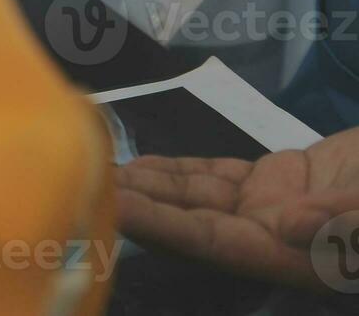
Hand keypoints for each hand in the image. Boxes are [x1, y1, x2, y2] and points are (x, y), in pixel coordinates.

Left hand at [117, 129, 358, 290]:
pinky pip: (215, 177)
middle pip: (190, 222)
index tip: (117, 209)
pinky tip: (143, 165)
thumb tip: (284, 227)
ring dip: (150, 186)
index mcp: (292, 256)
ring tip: (101, 171)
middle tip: (89, 184)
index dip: (162, 227)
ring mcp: (268, 207)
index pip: (210, 242)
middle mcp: (270, 237)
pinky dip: (178, 170)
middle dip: (140, 206)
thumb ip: (337, 221)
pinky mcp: (273, 180)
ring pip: (195, 196)